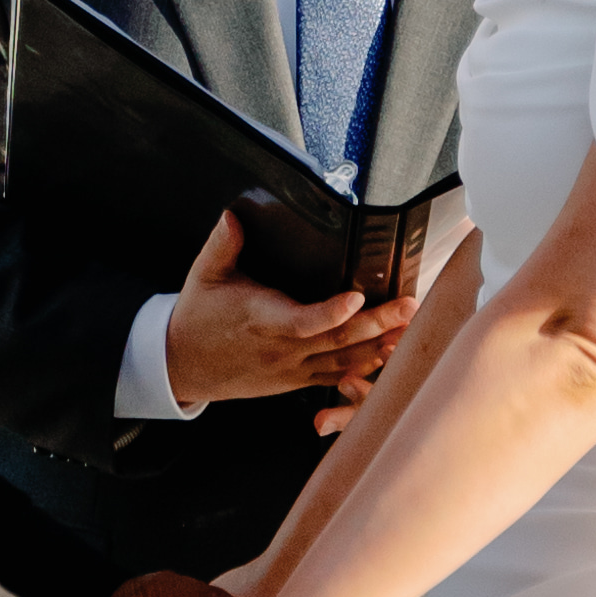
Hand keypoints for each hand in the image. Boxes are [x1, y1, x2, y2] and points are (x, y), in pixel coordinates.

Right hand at [163, 206, 393, 416]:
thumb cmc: (197, 316)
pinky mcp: (296, 380)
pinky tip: (390, 355)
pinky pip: (336, 378)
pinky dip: (365, 369)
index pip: (301, 321)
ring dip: (379, 347)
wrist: (183, 365)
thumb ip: (222, 245)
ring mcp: (291, 369)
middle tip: (409, 306)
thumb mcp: (203, 275)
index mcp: (260, 319)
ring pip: (343, 363)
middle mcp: (280, 348)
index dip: (331, 312)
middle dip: (377, 324)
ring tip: (412, 330)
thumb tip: (232, 215)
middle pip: (336, 341)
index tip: (357, 297)